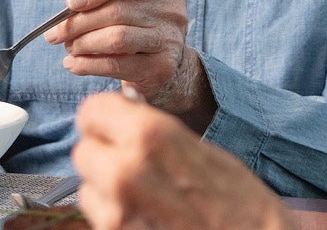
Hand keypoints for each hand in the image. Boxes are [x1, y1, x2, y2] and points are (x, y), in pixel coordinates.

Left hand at [45, 0, 212, 122]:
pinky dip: (88, 65)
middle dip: (79, 22)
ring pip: (116, 39)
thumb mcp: (127, 0)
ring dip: (83, 43)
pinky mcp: (160, 68)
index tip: (69, 1)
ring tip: (68, 47)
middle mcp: (174, 12)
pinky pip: (116, 65)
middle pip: (118, 11)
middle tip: (56, 32)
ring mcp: (170, 41)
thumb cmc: (140, 26)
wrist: (165, 65)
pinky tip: (73, 64)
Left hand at [72, 91, 295, 229]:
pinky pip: (99, 218)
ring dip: (106, 188)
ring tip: (145, 195)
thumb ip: (156, 131)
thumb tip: (127, 108)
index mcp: (150, 138)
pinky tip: (147, 217)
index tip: (116, 125)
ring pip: (87, 188)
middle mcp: (125, 172)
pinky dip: (115, 215)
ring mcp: (116, 214)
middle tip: (133, 162)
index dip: (106, 118)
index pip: (91, 111)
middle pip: (83, 151)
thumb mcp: (204, 151)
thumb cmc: (243, 206)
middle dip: (104, 154)